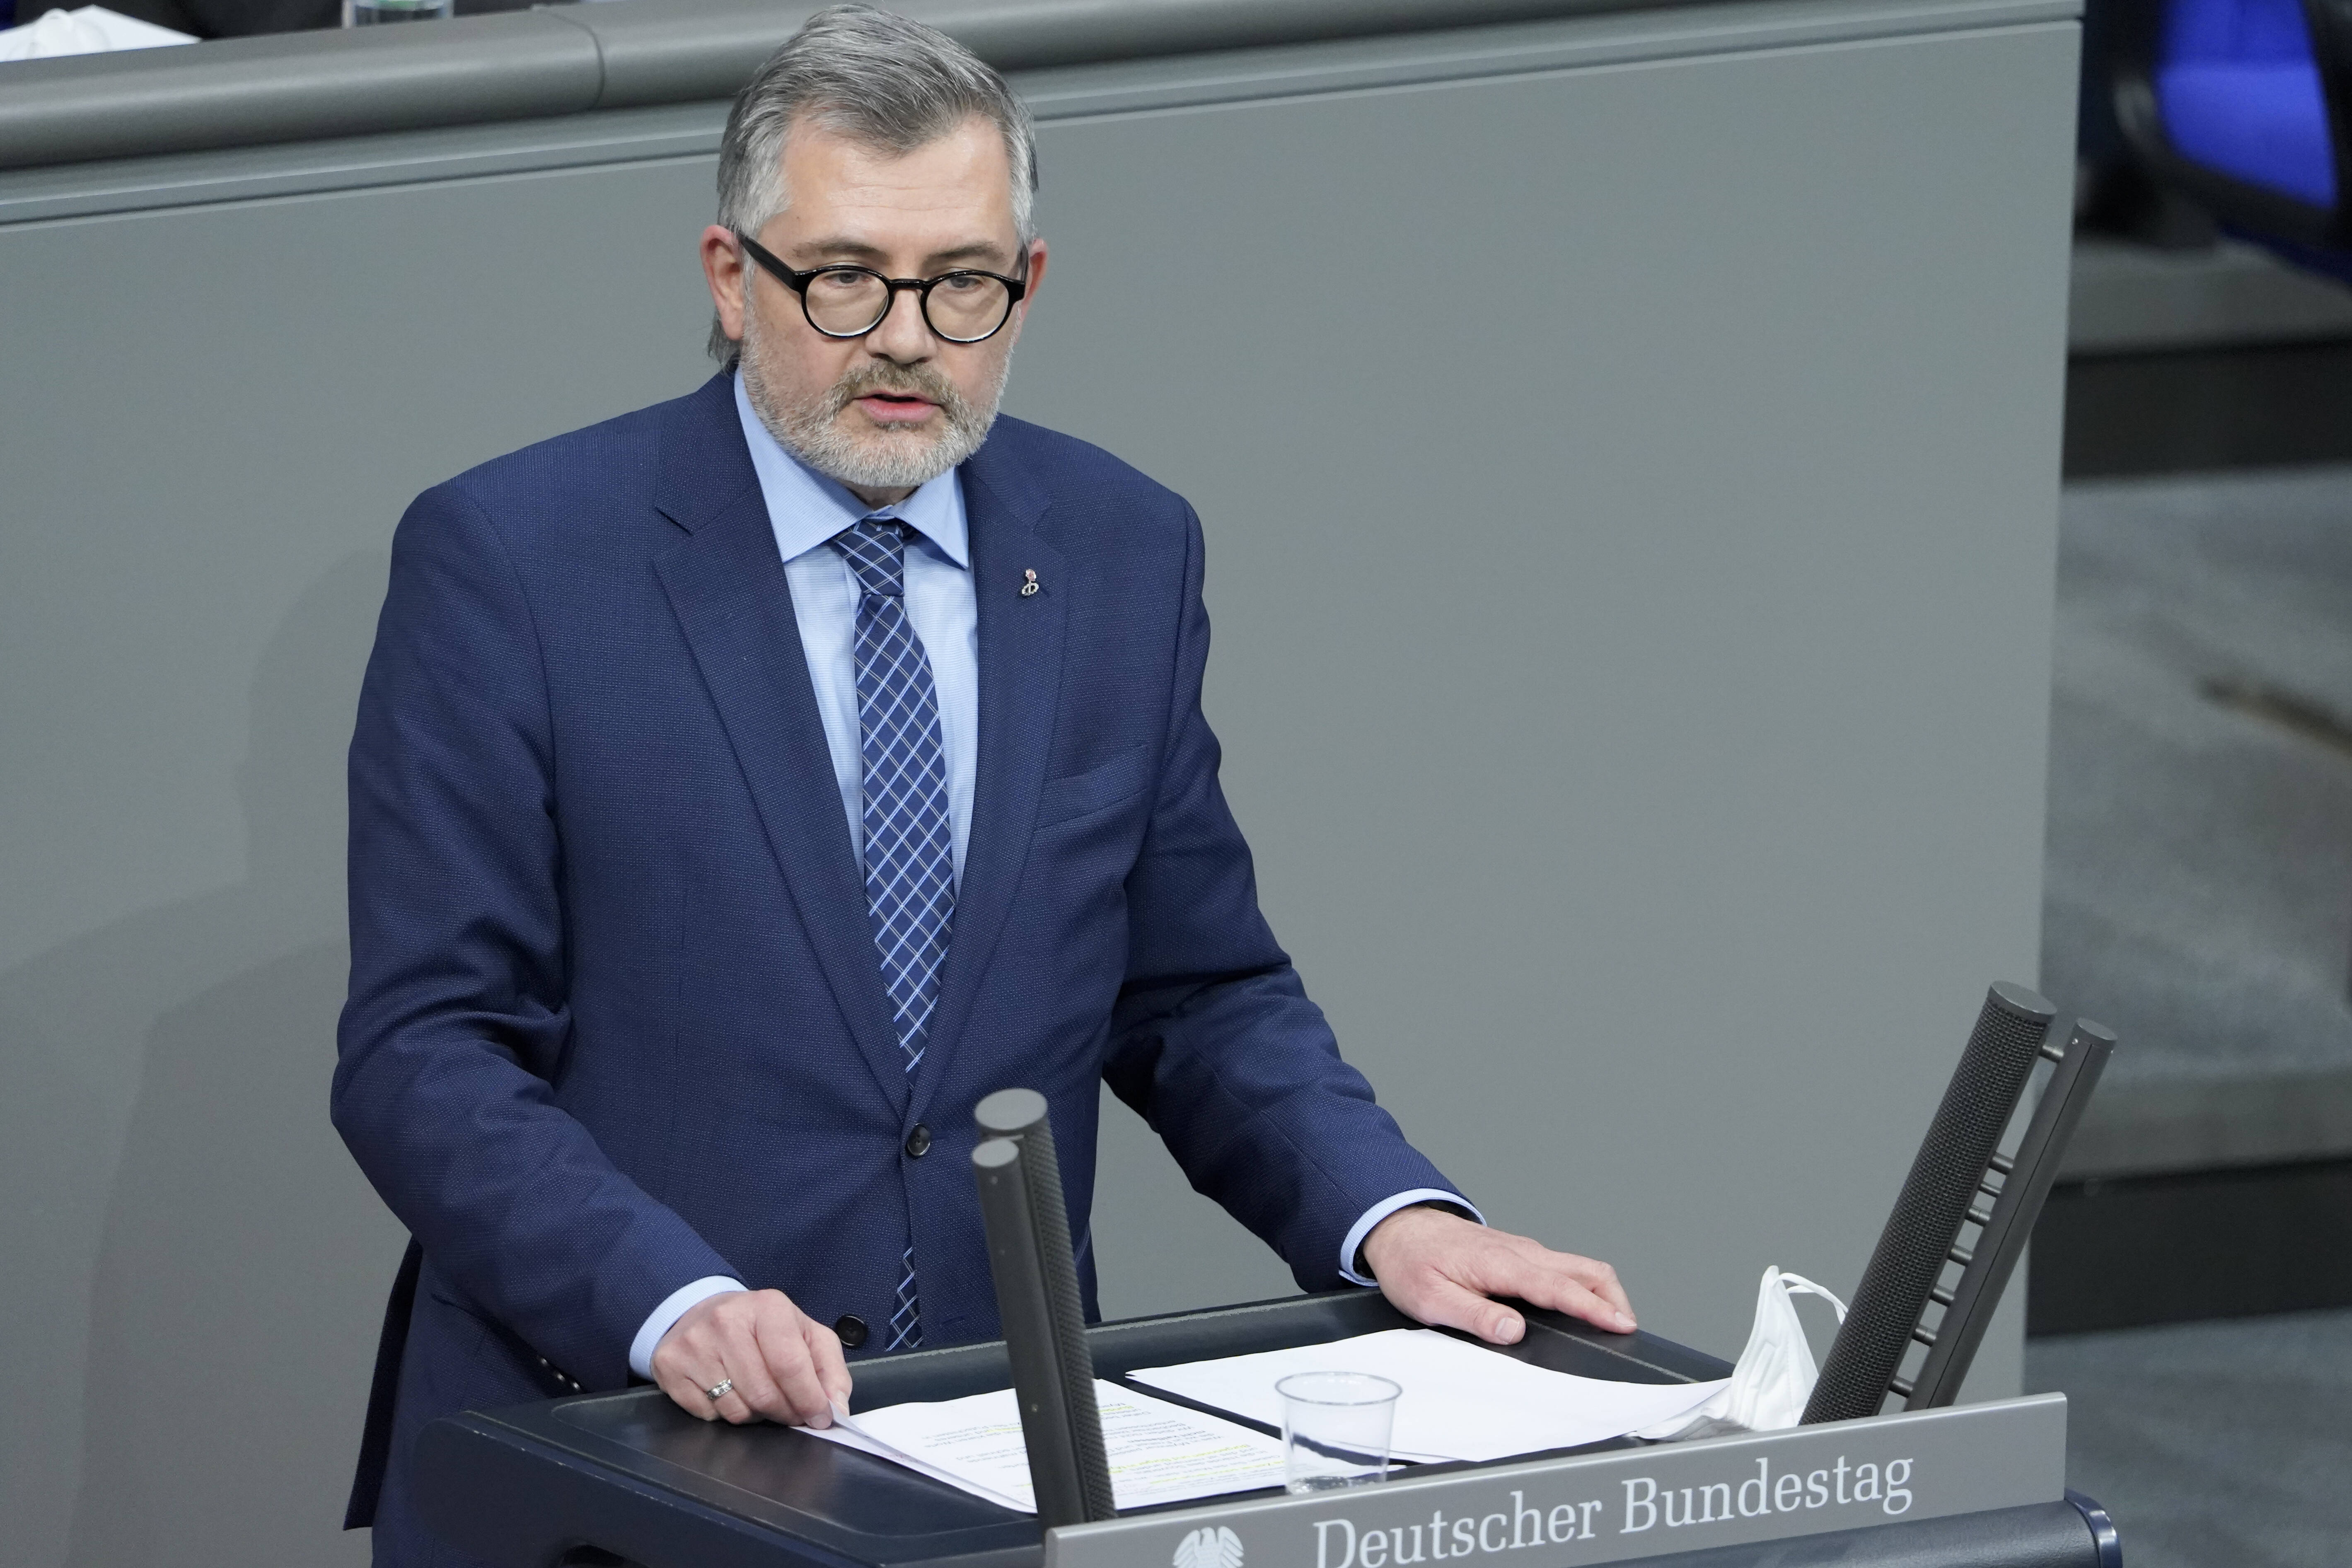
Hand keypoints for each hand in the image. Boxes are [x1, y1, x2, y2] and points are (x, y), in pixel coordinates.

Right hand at [650, 1288, 852, 1426]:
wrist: (705, 1312)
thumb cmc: (762, 1328)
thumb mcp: (806, 1335)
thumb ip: (830, 1369)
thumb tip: (835, 1408)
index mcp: (768, 1307)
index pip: (791, 1366)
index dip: (809, 1400)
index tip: (819, 1418)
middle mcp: (726, 1320)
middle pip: (764, 1394)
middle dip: (784, 1412)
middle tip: (788, 1411)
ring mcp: (695, 1343)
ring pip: (736, 1410)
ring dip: (754, 1414)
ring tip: (756, 1393)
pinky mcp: (670, 1365)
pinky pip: (707, 1414)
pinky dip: (724, 1413)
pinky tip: (727, 1391)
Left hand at [1362, 1205, 1635, 1344]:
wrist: (1398, 1227)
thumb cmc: (1411, 1262)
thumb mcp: (1431, 1298)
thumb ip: (1475, 1316)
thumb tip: (1514, 1332)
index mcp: (1500, 1264)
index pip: (1559, 1287)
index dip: (1594, 1307)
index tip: (1622, 1323)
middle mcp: (1519, 1252)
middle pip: (1584, 1269)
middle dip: (1613, 1297)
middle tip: (1626, 1328)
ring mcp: (1522, 1250)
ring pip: (1577, 1265)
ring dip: (1599, 1290)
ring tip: (1612, 1321)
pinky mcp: (1519, 1253)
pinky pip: (1561, 1266)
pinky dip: (1581, 1285)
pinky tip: (1579, 1305)